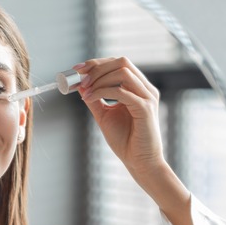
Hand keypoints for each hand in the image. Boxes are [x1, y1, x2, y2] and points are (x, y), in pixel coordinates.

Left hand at [75, 57, 199, 224]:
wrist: (139, 162)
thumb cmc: (126, 141)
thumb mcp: (104, 115)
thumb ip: (95, 99)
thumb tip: (80, 84)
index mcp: (138, 88)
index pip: (119, 63)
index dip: (97, 63)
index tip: (77, 70)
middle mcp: (146, 89)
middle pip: (122, 62)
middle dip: (97, 67)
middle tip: (80, 80)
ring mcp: (148, 97)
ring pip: (123, 72)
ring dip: (99, 79)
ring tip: (85, 92)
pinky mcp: (145, 109)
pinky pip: (122, 91)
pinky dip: (103, 92)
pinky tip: (91, 99)